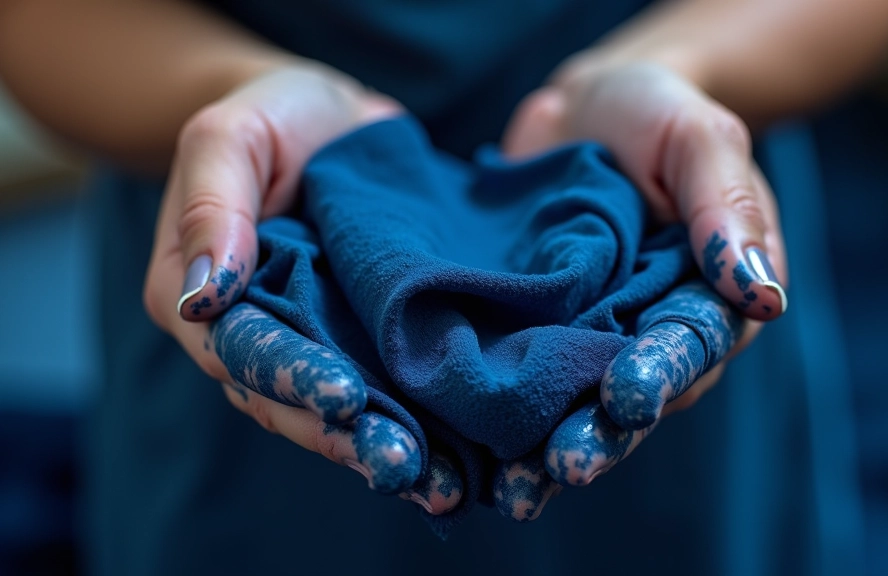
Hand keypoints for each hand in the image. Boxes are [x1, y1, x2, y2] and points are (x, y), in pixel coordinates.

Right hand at [142, 65, 460, 513]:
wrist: (334, 118)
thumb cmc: (274, 117)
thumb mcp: (231, 138)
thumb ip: (212, 208)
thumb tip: (201, 297)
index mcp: (202, 299)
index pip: (242, 352)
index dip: (291, 377)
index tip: (343, 399)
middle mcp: (259, 334)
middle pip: (293, 401)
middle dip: (349, 438)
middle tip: (405, 466)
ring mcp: (318, 341)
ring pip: (345, 409)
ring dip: (389, 446)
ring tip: (441, 480)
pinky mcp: (370, 339)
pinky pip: (390, 384)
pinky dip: (423, 418)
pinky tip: (465, 451)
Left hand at [492, 61, 787, 520]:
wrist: (585, 108)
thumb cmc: (657, 115)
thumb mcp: (700, 139)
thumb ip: (727, 207)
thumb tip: (762, 293)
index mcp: (706, 297)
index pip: (689, 344)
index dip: (661, 373)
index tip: (628, 397)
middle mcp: (646, 329)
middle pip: (629, 394)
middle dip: (600, 433)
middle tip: (564, 466)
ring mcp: (585, 334)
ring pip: (570, 399)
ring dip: (544, 444)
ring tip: (515, 487)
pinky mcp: (531, 329)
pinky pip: (515, 372)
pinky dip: (492, 411)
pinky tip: (464, 447)